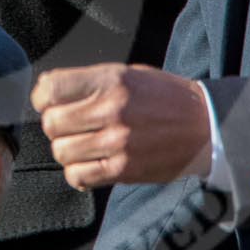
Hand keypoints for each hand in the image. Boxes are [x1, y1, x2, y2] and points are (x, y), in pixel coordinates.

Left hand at [33, 63, 210, 189]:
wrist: (206, 125)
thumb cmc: (164, 97)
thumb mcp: (128, 73)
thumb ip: (90, 83)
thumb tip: (49, 95)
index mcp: (111, 79)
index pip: (51, 88)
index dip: (43, 97)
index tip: (49, 102)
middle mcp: (111, 109)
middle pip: (51, 123)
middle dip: (55, 126)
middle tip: (70, 126)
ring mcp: (117, 142)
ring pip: (61, 152)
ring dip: (67, 150)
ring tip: (83, 145)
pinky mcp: (124, 169)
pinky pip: (78, 176)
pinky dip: (77, 173)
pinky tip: (90, 164)